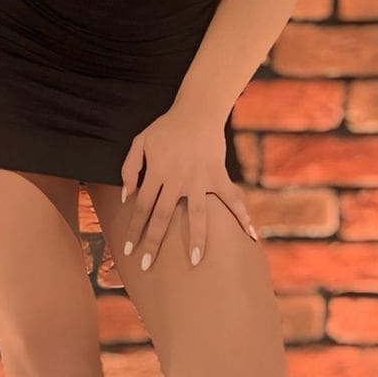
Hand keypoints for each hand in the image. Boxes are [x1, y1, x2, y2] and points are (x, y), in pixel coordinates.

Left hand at [119, 103, 258, 271]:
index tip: (128, 250)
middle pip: (163, 216)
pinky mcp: (218, 176)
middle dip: (154, 242)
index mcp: (157, 172)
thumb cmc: (166, 127)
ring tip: (194, 262)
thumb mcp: (140, 142)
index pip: (141, 207)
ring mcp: (200, 179)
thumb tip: (127, 196)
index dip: (134, 229)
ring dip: (195, 239)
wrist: (197, 111)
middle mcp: (177, 179)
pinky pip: (232, 199)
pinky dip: (242, 216)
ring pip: (197, 215)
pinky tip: (250, 235)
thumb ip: (129, 168)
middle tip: (147, 266)